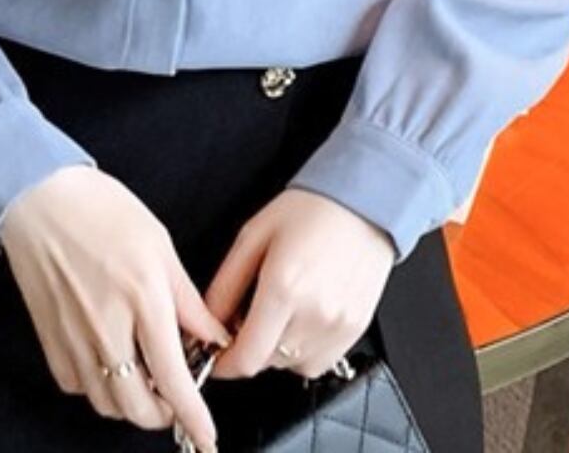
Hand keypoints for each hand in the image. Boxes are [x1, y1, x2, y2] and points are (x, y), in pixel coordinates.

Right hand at [0, 165, 231, 451]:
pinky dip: (97, 386)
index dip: (193, 415)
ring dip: (131, 402)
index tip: (206, 436)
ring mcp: (73, 337)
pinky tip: (109, 361)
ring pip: (106, 402)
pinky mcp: (48, 339)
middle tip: (176, 395)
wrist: (39, 196)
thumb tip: (213, 336)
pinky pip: (77, 385)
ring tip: (145, 377)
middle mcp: (108, 327)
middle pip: (137, 406)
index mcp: (143, 299)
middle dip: (163, 413)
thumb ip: (187, 299)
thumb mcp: (159, 244)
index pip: (174, 377)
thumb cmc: (100, 208)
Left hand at [200, 188, 394, 380]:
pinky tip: (303, 315)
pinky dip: (304, 349)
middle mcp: (314, 313)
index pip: (247, 357)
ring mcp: (339, 325)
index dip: (224, 365)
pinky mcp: (357, 328)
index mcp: (284, 286)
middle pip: (267, 362)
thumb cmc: (309, 210)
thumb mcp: (253, 236)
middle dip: (250, 345)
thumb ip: (225, 285)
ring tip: (281, 310)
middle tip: (249, 314)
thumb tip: (207, 322)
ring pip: (292, 366)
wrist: (362, 202)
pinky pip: (320, 361)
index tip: (215, 356)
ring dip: (277, 349)